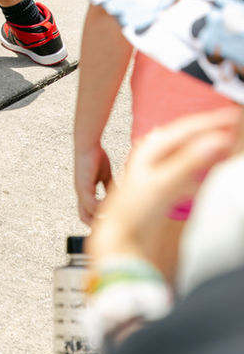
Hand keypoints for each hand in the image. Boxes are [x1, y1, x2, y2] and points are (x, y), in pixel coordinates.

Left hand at [75, 143, 113, 225]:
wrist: (88, 145)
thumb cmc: (96, 157)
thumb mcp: (106, 175)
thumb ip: (110, 187)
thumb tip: (120, 196)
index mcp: (85, 192)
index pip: (87, 213)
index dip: (97, 220)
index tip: (110, 222)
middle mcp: (81, 194)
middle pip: (83, 218)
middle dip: (96, 225)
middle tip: (111, 226)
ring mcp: (80, 192)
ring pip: (86, 215)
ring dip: (100, 219)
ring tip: (112, 220)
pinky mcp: (83, 188)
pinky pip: (91, 205)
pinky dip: (101, 210)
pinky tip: (111, 208)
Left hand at [88, 110, 239, 269]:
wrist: (120, 236)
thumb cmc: (133, 211)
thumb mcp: (163, 185)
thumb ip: (189, 163)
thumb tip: (213, 143)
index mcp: (153, 148)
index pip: (187, 128)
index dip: (211, 122)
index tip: (231, 117)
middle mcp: (154, 154)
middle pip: (188, 137)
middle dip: (211, 130)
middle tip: (232, 124)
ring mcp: (158, 168)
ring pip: (188, 152)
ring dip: (207, 147)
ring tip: (225, 144)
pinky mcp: (163, 185)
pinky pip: (186, 169)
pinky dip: (200, 167)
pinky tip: (205, 171)